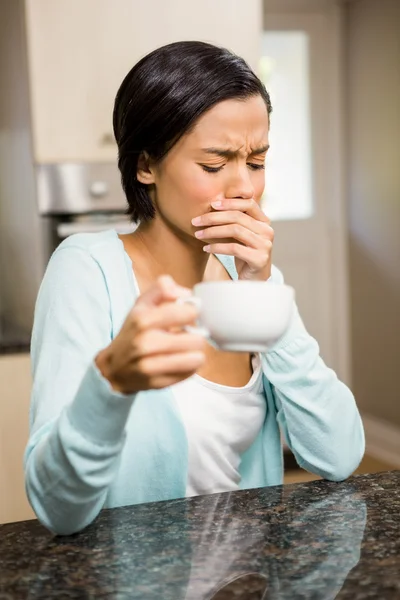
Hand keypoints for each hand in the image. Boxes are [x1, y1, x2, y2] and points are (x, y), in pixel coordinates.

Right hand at [96, 276, 205, 393]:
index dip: (193, 312)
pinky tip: (180, 361)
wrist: (114, 367)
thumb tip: (186, 293)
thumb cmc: (133, 332)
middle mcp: (145, 343)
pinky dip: (189, 367)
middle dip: (196, 335)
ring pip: (196, 358)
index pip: (186, 313)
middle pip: (196, 339)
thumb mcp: (141, 304)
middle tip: (188, 335)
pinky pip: (190, 374)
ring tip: (186, 349)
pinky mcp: (157, 384)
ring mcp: (151, 366)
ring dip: (195, 352)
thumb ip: (162, 288)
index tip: (188, 315)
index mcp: (143, 319)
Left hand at [191, 199, 273, 280]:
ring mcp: (265, 245)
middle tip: (196, 221)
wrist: (253, 281)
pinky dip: (217, 247)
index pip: (249, 204)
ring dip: (212, 231)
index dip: (230, 202)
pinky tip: (206, 248)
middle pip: (238, 217)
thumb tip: (212, 206)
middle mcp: (267, 231)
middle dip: (213, 217)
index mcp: (264, 222)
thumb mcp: (241, 236)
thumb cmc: (244, 255)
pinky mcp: (259, 259)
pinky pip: (234, 248)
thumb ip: (235, 221)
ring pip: (235, 230)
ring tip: (198, 234)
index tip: (211, 204)